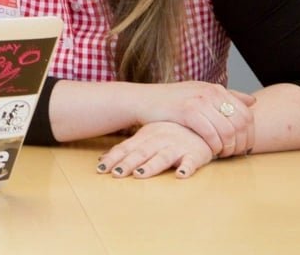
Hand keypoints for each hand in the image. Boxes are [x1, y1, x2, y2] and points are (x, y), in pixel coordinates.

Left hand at [96, 121, 213, 178]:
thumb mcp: (146, 137)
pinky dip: (186, 168)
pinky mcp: (194, 154)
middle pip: (141, 153)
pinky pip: (190, 162)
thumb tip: (102, 159)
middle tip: (115, 174)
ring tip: (139, 174)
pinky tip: (180, 175)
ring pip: (162, 157)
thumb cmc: (168, 133)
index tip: (100, 169)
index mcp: (146, 136)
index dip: (113, 158)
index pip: (126, 148)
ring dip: (151, 166)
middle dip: (127, 163)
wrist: (199, 125)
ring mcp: (177, 146)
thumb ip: (126, 148)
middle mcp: (160, 140)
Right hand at [137, 81, 255, 158]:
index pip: (247, 113)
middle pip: (241, 123)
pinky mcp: (187, 112)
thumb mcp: (200, 94)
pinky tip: (210, 151)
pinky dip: (214, 146)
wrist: (143, 100)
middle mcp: (211, 92)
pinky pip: (211, 134)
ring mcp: (199, 101)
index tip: (244, 146)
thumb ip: (227, 97)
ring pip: (228, 131)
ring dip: (228, 147)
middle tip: (234, 154)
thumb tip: (253, 102)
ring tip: (222, 154)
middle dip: (241, 143)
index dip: (250, 134)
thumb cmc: (172, 101)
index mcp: (217, 89)